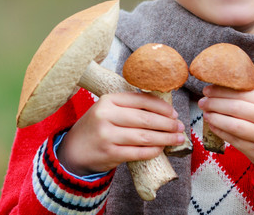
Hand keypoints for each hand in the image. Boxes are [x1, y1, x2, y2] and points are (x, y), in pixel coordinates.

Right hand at [58, 92, 185, 175]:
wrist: (73, 149)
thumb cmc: (97, 126)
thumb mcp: (107, 109)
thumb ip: (129, 105)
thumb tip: (163, 107)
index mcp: (108, 100)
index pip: (141, 99)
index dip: (161, 106)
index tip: (174, 113)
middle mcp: (106, 115)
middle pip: (145, 119)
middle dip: (167, 123)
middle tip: (180, 127)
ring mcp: (107, 136)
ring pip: (143, 136)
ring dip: (165, 138)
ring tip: (177, 139)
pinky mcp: (109, 153)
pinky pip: (137, 152)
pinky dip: (152, 151)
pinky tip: (161, 149)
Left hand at [199, 85, 253, 172]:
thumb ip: (253, 98)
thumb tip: (222, 90)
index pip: (244, 93)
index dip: (223, 91)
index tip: (208, 89)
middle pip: (236, 108)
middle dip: (215, 103)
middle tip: (203, 101)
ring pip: (234, 125)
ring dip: (215, 118)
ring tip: (206, 113)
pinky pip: (234, 140)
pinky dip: (220, 132)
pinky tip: (212, 126)